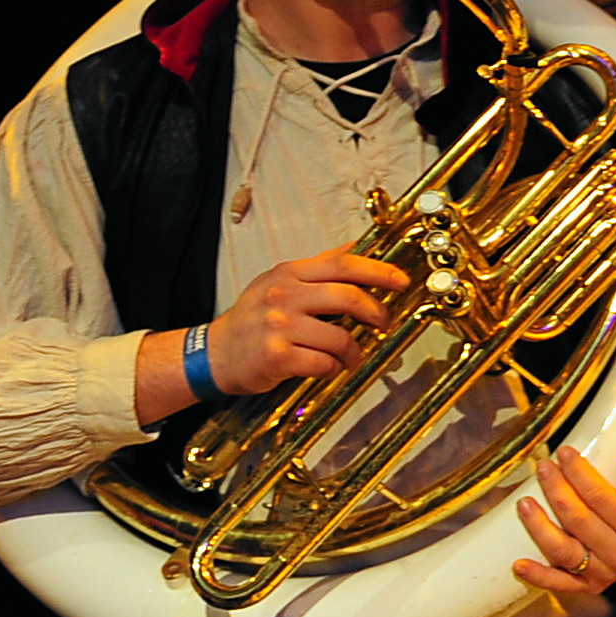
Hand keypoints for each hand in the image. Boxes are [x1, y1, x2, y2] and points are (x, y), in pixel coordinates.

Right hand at [207, 247, 413, 394]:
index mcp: (288, 274)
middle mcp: (283, 295)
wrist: (214, 354)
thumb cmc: (252, 319)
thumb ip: (317, 268)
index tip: (401, 280)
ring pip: (341, 337)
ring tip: (349, 356)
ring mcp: (279, 326)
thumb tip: (355, 247)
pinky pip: (325, 363)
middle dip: (376, 312)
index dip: (378, 270)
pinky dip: (333, 368)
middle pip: (348, 297)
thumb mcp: (279, 282)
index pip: (342, 264)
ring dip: (353, 351)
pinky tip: (326, 367)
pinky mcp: (277, 356)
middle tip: (384, 323)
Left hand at [514, 448, 615, 594]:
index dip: (579, 473)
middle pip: (577, 520)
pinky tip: (519, 565)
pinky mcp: (592, 584)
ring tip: (524, 502)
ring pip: (563, 551)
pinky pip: (561, 584)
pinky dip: (539, 577)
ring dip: (538, 527)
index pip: (601, 498)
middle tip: (543, 466)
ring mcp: (605, 572)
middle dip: (556, 490)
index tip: (564, 452)